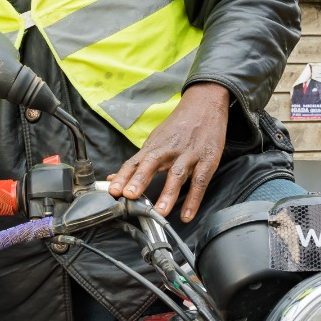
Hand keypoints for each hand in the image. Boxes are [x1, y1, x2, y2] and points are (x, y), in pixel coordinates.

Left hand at [107, 82, 230, 221]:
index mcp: (154, 147)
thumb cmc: (178, 126)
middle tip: (129, 196)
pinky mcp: (207, 160)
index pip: (134, 163)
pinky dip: (194, 200)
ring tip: (159, 212)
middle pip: (151, 164)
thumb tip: (113, 178)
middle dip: (139, 180)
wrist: (204, 105)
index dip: (123, 177)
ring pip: (177, 175)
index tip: (112, 191)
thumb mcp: (155, 140)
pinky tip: (186, 215)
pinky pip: (200, 182)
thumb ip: (137, 162)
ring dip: (168, 194)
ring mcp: (188, 155)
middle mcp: (168, 150)